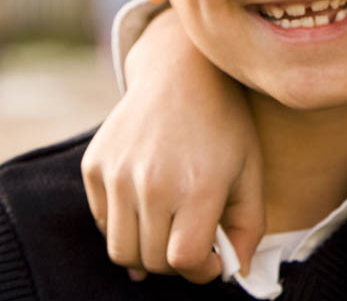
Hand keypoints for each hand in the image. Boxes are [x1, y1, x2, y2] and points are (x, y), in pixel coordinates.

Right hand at [82, 10, 264, 282]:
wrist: (182, 74)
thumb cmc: (224, 126)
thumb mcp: (251, 172)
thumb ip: (249, 227)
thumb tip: (232, 272)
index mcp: (199, 187)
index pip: (184, 261)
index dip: (202, 271)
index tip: (213, 260)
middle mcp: (153, 183)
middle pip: (152, 261)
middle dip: (176, 264)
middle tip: (193, 242)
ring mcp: (118, 174)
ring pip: (122, 250)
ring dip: (147, 251)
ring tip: (170, 227)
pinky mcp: (94, 166)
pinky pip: (103, 222)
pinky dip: (124, 225)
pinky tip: (148, 202)